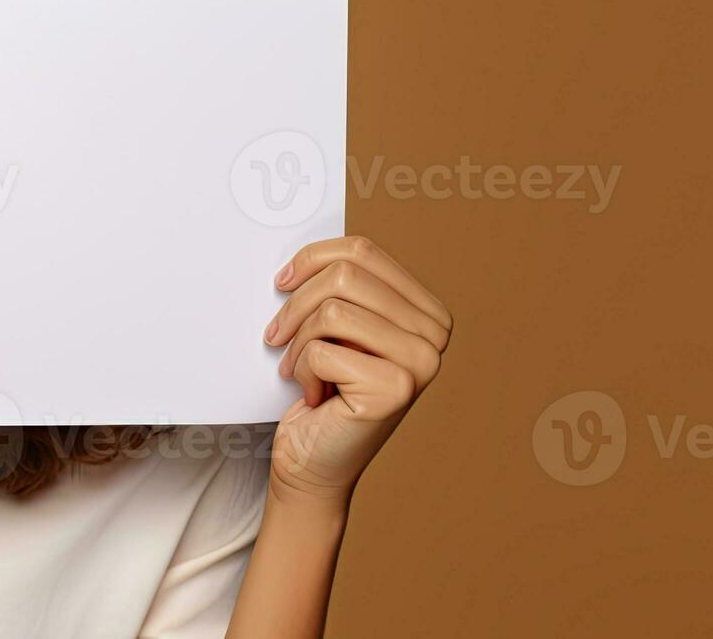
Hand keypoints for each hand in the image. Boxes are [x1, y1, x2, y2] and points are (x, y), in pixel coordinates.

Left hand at [260, 235, 451, 508]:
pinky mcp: (395, 389)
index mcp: (426, 310)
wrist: (311, 463)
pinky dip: (301, 371)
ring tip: (299, 369)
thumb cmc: (320, 392)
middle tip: (278, 336)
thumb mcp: (336, 328)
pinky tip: (314, 395)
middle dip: (297, 304)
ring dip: (298, 342)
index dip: (311, 259)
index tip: (282, 282)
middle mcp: (434, 334)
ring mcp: (421, 363)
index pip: (363, 251)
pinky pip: (323, 350)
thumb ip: (341, 288)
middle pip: (346, 275)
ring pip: (333, 309)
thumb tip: (306, 253)